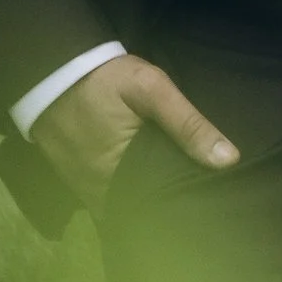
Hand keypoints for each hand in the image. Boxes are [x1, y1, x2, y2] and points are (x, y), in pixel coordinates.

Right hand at [31, 53, 236, 204]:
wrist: (52, 69)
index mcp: (120, 176)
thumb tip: (229, 160)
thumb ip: (188, 124)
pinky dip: (126, 196)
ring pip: (123, 208)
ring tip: (179, 202)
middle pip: (141, 212)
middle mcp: (99, 192)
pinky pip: (106, 198)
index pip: (159, 209)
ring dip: (145, 205)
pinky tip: (146, 189)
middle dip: (166, 210)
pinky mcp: (75, 180)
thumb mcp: (151, 90)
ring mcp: (84, 189)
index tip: (208, 212)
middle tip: (199, 208)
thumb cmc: (105, 80)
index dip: (182, 210)